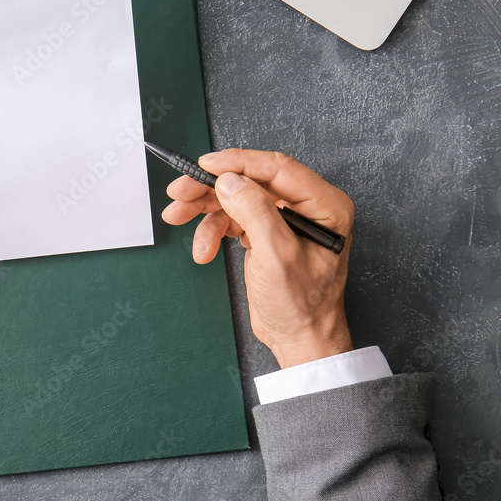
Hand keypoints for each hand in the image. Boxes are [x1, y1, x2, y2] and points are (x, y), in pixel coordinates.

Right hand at [161, 149, 354, 367]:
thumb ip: (256, 213)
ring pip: (235, 198)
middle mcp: (305, 206)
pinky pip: (232, 218)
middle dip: (211, 188)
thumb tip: (230, 181)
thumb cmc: (301, 305)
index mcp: (323, 205)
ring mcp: (283, 219)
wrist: (298, 338)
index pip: (276, 168)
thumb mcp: (277, 257)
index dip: (237, 163)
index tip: (205, 166)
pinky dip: (212, 231)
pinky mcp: (265, 231)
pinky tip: (203, 249)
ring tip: (177, 217)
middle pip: (249, 181)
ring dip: (204, 210)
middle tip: (179, 192)